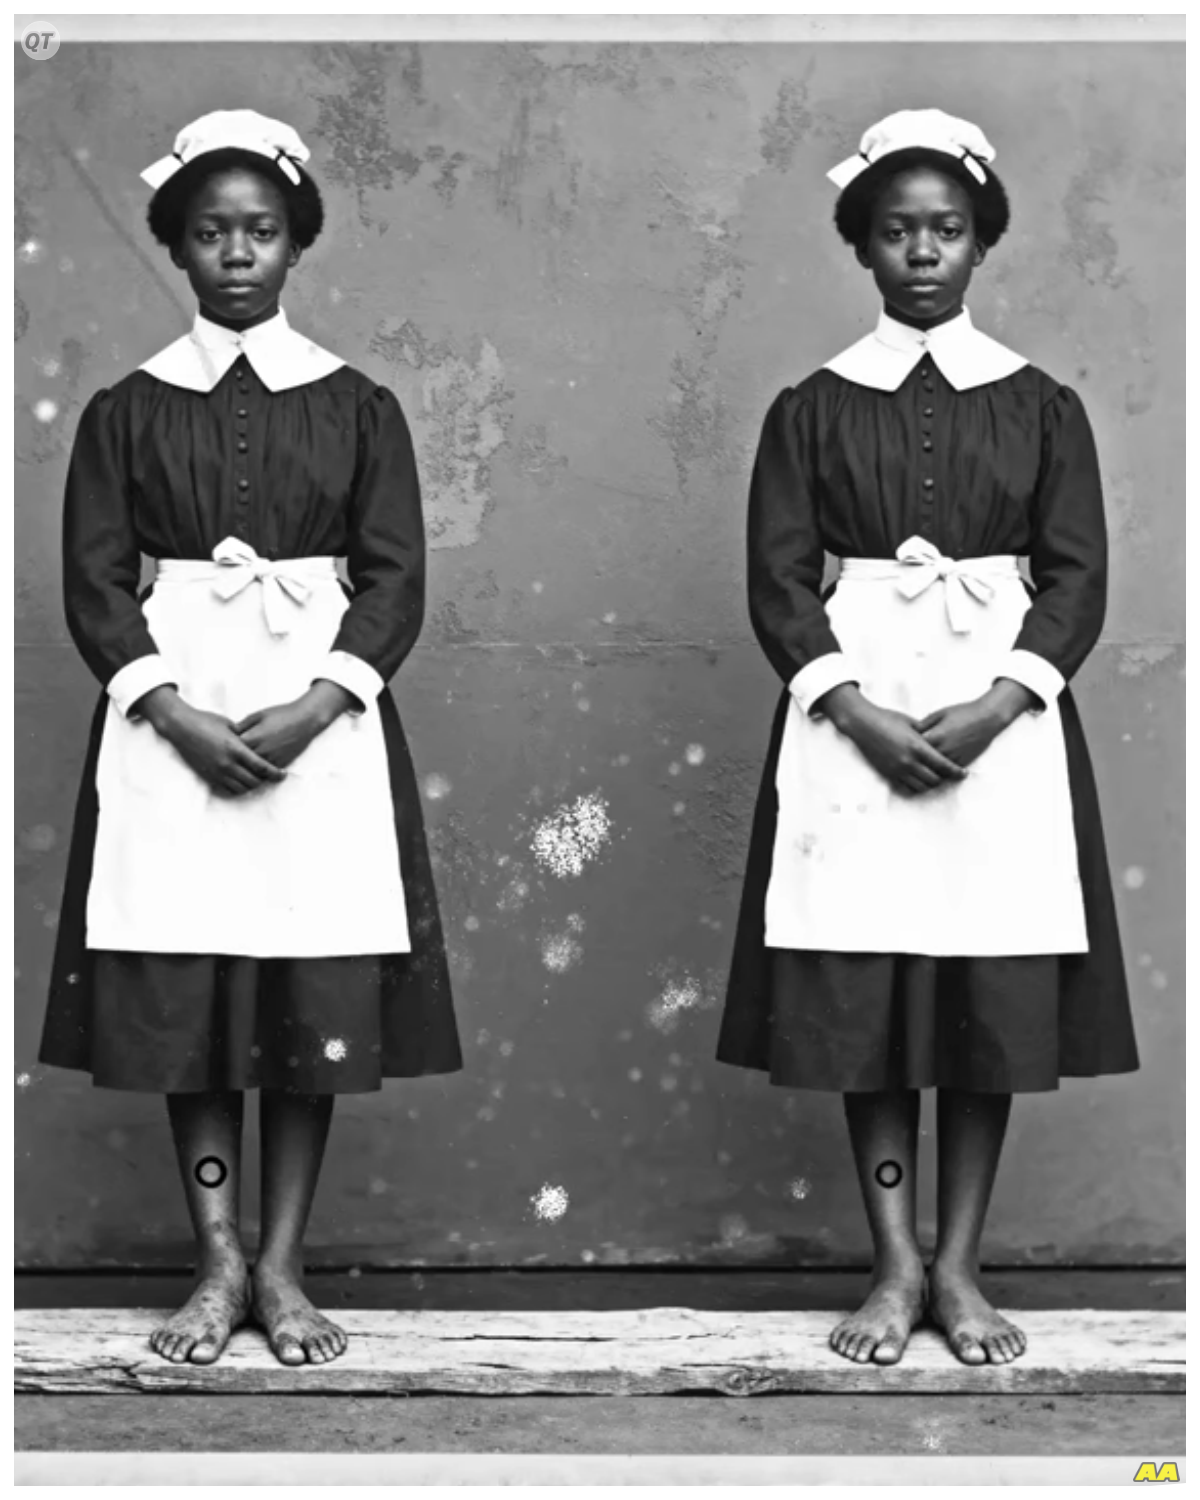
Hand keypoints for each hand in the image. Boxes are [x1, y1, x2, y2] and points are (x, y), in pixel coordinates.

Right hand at [138, 687, 285, 796]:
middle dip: (265, 781)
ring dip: (252, 786)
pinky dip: (238, 789)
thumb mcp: (230, 725)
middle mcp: (227, 763)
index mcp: (235, 748)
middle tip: (271, 777)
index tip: (283, 774)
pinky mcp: (208, 776)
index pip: (262, 767)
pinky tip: (242, 782)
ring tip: (257, 780)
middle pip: (254, 781)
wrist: (181, 727)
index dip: (275, 773)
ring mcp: (217, 772)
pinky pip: (227, 790)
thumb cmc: (206, 721)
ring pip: (241, 789)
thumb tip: (258, 743)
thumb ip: (245, 737)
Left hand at [233, 682, 355, 769]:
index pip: (231, 749)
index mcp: (252, 738)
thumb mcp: (257, 715)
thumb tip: (230, 735)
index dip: (226, 748)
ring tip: (240, 767)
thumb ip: (241, 725)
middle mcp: (260, 752)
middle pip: (240, 763)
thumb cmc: (281, 715)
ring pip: (252, 771)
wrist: (304, 720)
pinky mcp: (280, 764)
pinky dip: (258, 772)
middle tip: (228, 760)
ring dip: (246, 770)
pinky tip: (254, 769)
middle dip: (234, 761)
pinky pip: (265, 774)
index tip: (223, 747)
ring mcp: (270, 760)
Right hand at [819, 684, 967, 796]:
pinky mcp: (888, 773)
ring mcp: (897, 769)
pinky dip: (916, 787)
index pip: (943, 765)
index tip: (963, 774)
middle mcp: (908, 761)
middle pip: (934, 779)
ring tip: (934, 779)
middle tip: (949, 776)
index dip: (956, 771)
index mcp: (917, 746)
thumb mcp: (911, 722)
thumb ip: (926, 732)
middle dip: (944, 779)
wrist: (863, 723)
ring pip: (921, 787)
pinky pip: (906, 788)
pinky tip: (919, 781)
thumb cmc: (887, 718)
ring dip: (930, 785)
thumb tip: (938, 737)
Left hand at [915, 680, 1037, 768]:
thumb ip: (923, 724)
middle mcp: (943, 750)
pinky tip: (933, 771)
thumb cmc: (962, 713)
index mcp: (935, 736)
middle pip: (922, 763)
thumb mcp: (939, 714)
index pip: (914, 749)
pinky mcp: (962, 762)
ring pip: (934, 771)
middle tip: (907, 762)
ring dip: (926, 771)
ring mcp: (953, 758)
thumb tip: (910, 732)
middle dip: (914, 763)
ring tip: (918, 770)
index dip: (906, 750)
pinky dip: (940, 773)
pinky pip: (947, 773)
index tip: (902, 749)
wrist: (987, 718)